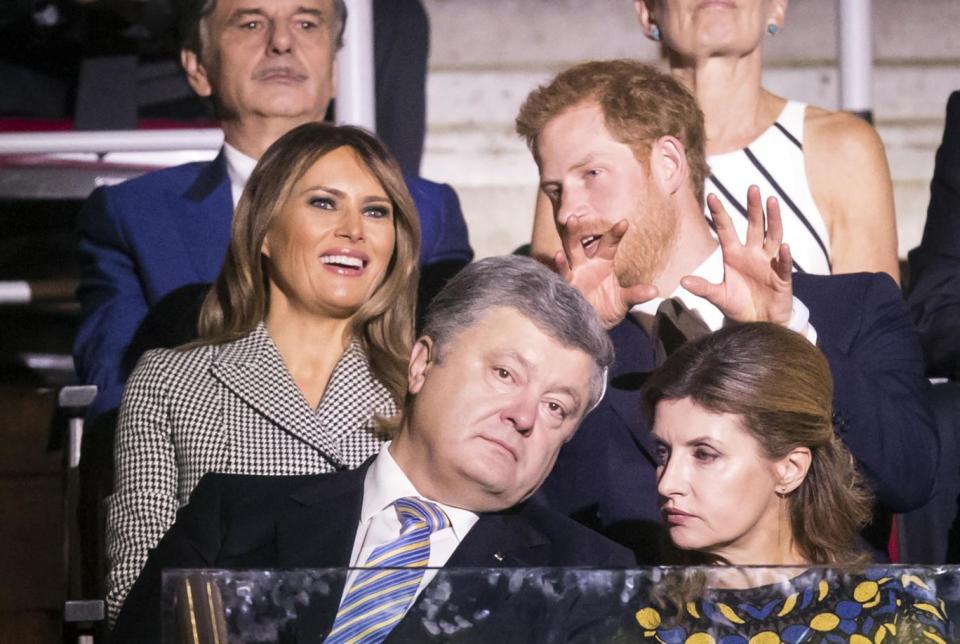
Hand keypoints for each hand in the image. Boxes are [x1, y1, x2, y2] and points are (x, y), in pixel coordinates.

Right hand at [555, 215, 657, 328]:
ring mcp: (574, 274)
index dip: (615, 233)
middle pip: (580, 243)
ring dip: (569, 238)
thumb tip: (654, 291)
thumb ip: (636, 294)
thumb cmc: (607, 309)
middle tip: (577, 216)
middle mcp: (585, 265)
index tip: (624, 222)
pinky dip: (560, 264)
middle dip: (578, 229)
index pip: (609, 244)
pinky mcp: (566, 286)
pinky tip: (558, 255)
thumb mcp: (623, 302)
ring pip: (569, 252)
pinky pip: (561, 274)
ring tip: (569, 223)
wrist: (591, 325)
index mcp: (602, 263)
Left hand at [682, 186, 793, 323]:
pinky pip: (784, 265)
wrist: (758, 323)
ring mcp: (769, 263)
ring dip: (773, 219)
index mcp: (734, 255)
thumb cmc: (738, 305)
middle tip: (752, 188)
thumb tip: (682, 281)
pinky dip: (785, 257)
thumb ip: (703, 288)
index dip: (720, 213)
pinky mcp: (782, 278)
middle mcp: (753, 254)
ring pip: (773, 236)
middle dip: (753, 207)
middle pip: (754, 226)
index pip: (726, 229)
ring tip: (772, 201)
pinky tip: (786, 247)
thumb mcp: (718, 296)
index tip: (712, 195)